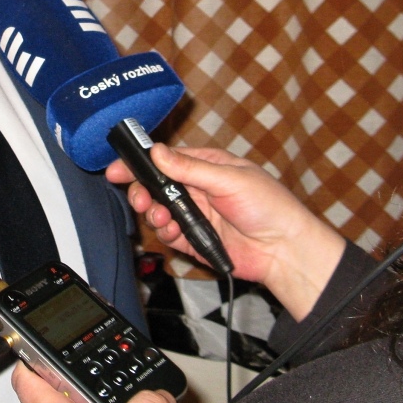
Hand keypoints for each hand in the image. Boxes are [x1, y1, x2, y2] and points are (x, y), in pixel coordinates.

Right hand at [107, 144, 345, 320]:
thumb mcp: (230, 179)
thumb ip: (191, 168)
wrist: (284, 250)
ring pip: (159, 210)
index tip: (118, 168)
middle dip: (142, 191)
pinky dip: (165, 232)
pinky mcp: (194, 239)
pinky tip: (172, 231)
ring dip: (153, 213)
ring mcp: (195, 214)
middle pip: (156, 186)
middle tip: (140, 199)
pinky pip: (169, 234)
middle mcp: (198, 189)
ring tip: (161, 217)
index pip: (165, 159)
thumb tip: (159, 152)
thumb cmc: (269, 206)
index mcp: (206, 166)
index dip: (140, 163)